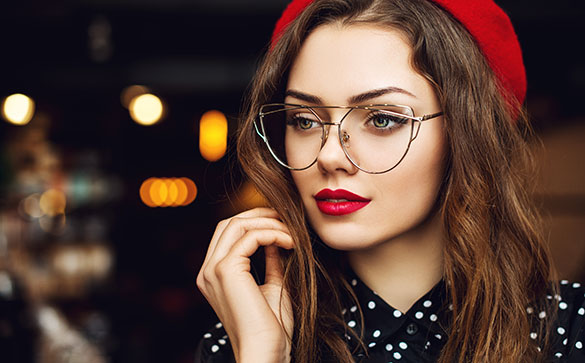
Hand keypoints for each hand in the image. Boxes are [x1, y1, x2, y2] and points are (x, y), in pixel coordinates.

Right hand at [196, 208, 294, 362]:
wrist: (266, 353)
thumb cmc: (271, 329)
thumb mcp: (272, 286)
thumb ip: (270, 261)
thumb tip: (277, 238)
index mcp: (214, 275)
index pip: (229, 233)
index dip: (256, 222)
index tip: (283, 224)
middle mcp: (208, 271)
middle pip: (230, 223)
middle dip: (260, 216)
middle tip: (288, 219)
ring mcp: (213, 270)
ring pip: (238, 224)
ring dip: (269, 223)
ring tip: (293, 233)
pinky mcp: (225, 271)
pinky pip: (250, 237)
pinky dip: (273, 234)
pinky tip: (290, 243)